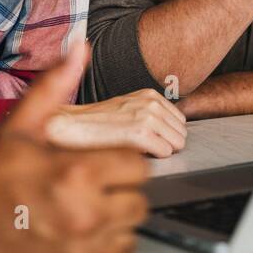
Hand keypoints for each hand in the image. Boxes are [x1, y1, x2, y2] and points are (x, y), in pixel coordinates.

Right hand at [0, 41, 150, 252]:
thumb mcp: (19, 127)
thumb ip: (52, 87)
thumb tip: (78, 48)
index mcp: (76, 174)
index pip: (136, 165)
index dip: (120, 159)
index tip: (102, 158)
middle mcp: (85, 214)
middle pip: (138, 200)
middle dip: (121, 188)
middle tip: (95, 180)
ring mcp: (83, 248)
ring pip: (130, 230)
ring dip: (116, 216)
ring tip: (89, 203)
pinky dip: (106, 242)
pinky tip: (83, 227)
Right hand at [47, 89, 187, 157]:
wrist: (71, 126)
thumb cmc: (96, 124)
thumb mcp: (129, 109)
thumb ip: (152, 115)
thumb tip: (176, 134)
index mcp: (150, 95)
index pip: (180, 121)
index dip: (165, 135)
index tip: (147, 139)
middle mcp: (151, 102)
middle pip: (181, 134)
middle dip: (166, 144)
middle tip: (142, 147)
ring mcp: (146, 116)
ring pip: (176, 144)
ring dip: (160, 152)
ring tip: (136, 150)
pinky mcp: (140, 133)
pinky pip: (165, 152)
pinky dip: (152, 158)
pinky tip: (132, 154)